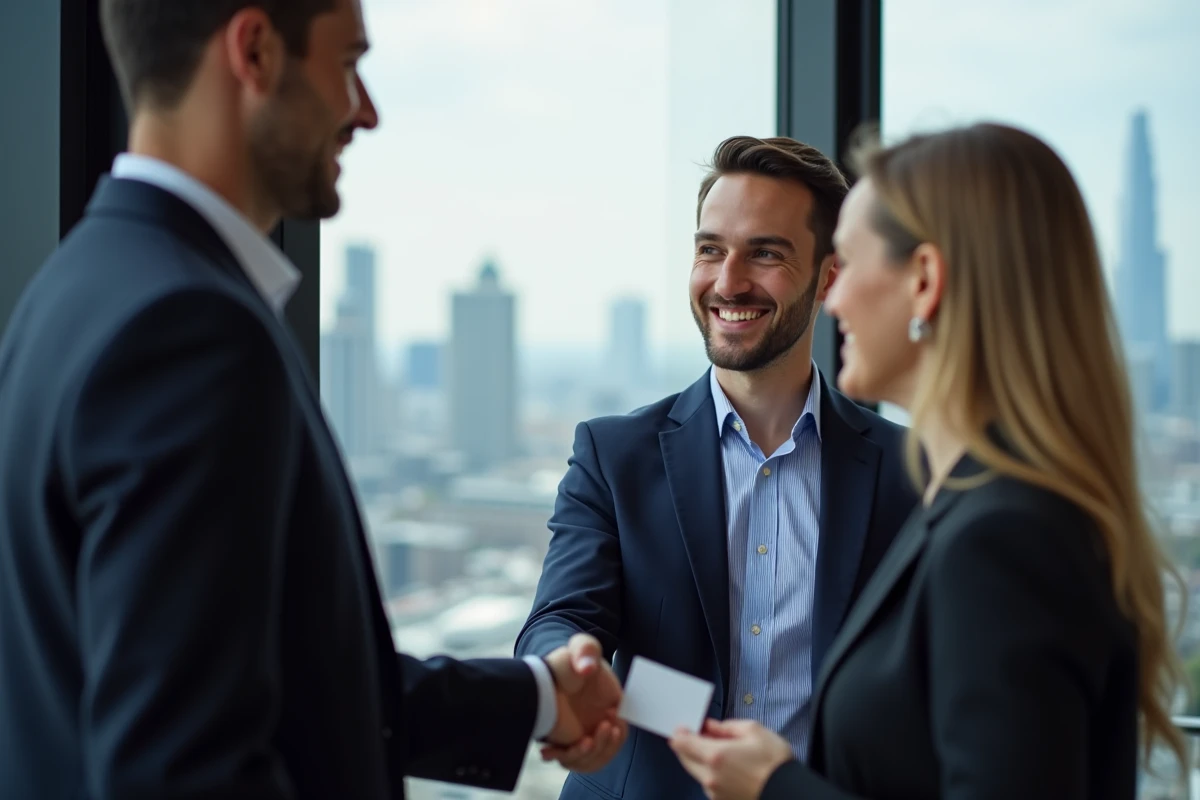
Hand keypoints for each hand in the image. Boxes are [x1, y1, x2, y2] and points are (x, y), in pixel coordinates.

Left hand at [540, 633, 627, 772]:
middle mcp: (599, 723)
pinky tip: (553, 751)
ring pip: (593, 759)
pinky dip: (568, 759)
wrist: (545, 675)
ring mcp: (584, 734)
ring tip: (582, 741)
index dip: (619, 731)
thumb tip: (587, 668)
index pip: (622, 727)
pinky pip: (573, 761)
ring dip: (590, 755)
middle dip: (606, 746)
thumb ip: (586, 649)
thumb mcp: (581, 647)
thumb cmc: (567, 662)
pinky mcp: (567, 743)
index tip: (610, 718)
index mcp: (611, 705)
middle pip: (610, 748)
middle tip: (597, 731)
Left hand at [669, 719, 793, 799]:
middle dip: (687, 745)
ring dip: (699, 759)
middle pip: (684, 758)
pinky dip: (709, 772)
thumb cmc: (774, 762)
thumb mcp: (754, 731)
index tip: (684, 727)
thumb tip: (710, 726)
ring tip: (717, 750)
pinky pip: (707, 783)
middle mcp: (710, 776)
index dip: (679, 733)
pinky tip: (725, 766)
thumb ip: (726, 727)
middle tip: (699, 735)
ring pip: (695, 771)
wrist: (788, 792)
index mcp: (715, 755)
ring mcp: (714, 791)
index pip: (681, 743)